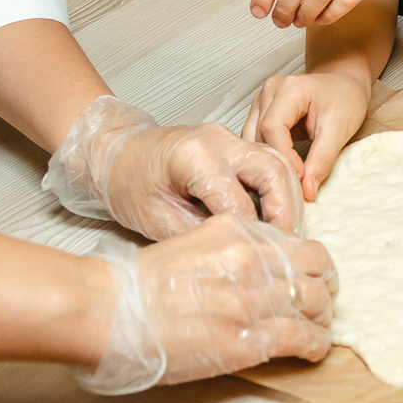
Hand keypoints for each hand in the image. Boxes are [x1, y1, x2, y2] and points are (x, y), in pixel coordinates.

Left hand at [44, 95, 301, 237]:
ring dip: (288, 199)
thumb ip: (198, 236)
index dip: (253, 238)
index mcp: (195, 157)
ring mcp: (228, 137)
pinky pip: (268, 160)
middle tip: (288, 249)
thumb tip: (236, 257)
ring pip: (278, 163)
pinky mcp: (232, 142)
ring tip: (286, 236)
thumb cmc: (127, 186)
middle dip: (286, 213)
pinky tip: (275, 217)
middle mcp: (219, 140)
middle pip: (273, 173)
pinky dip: (278, 188)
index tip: (261, 266)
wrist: (113, 153)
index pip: (241, 204)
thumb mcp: (155, 220)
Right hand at [76, 215, 336, 392]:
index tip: (308, 280)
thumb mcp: (191, 244)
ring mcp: (254, 297)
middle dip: (324, 290)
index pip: (299, 244)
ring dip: (321, 319)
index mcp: (238, 233)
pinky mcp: (250, 337)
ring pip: (317, 304)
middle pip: (318, 270)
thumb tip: (254, 263)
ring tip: (314, 331)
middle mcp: (253, 259)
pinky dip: (315, 346)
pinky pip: (305, 338)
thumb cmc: (140, 285)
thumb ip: (227, 247)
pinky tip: (310, 351)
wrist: (112, 310)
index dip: (311, 266)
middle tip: (319, 306)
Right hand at [244, 65, 372, 201]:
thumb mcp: (339, 130)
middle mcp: (269, 91)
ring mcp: (261, 100)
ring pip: (251, 139)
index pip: (272, 127)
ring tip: (287, 178)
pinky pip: (253, 138)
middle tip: (294, 185)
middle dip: (274, 162)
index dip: (284, 156)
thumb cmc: (345, 100)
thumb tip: (307, 191)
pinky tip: (278, 168)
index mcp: (289, 88)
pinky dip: (264, 155)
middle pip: (258, 134)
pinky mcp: (260, 111)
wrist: (344, 84)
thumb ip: (322, 160)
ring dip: (266, 161)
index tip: (300, 178)